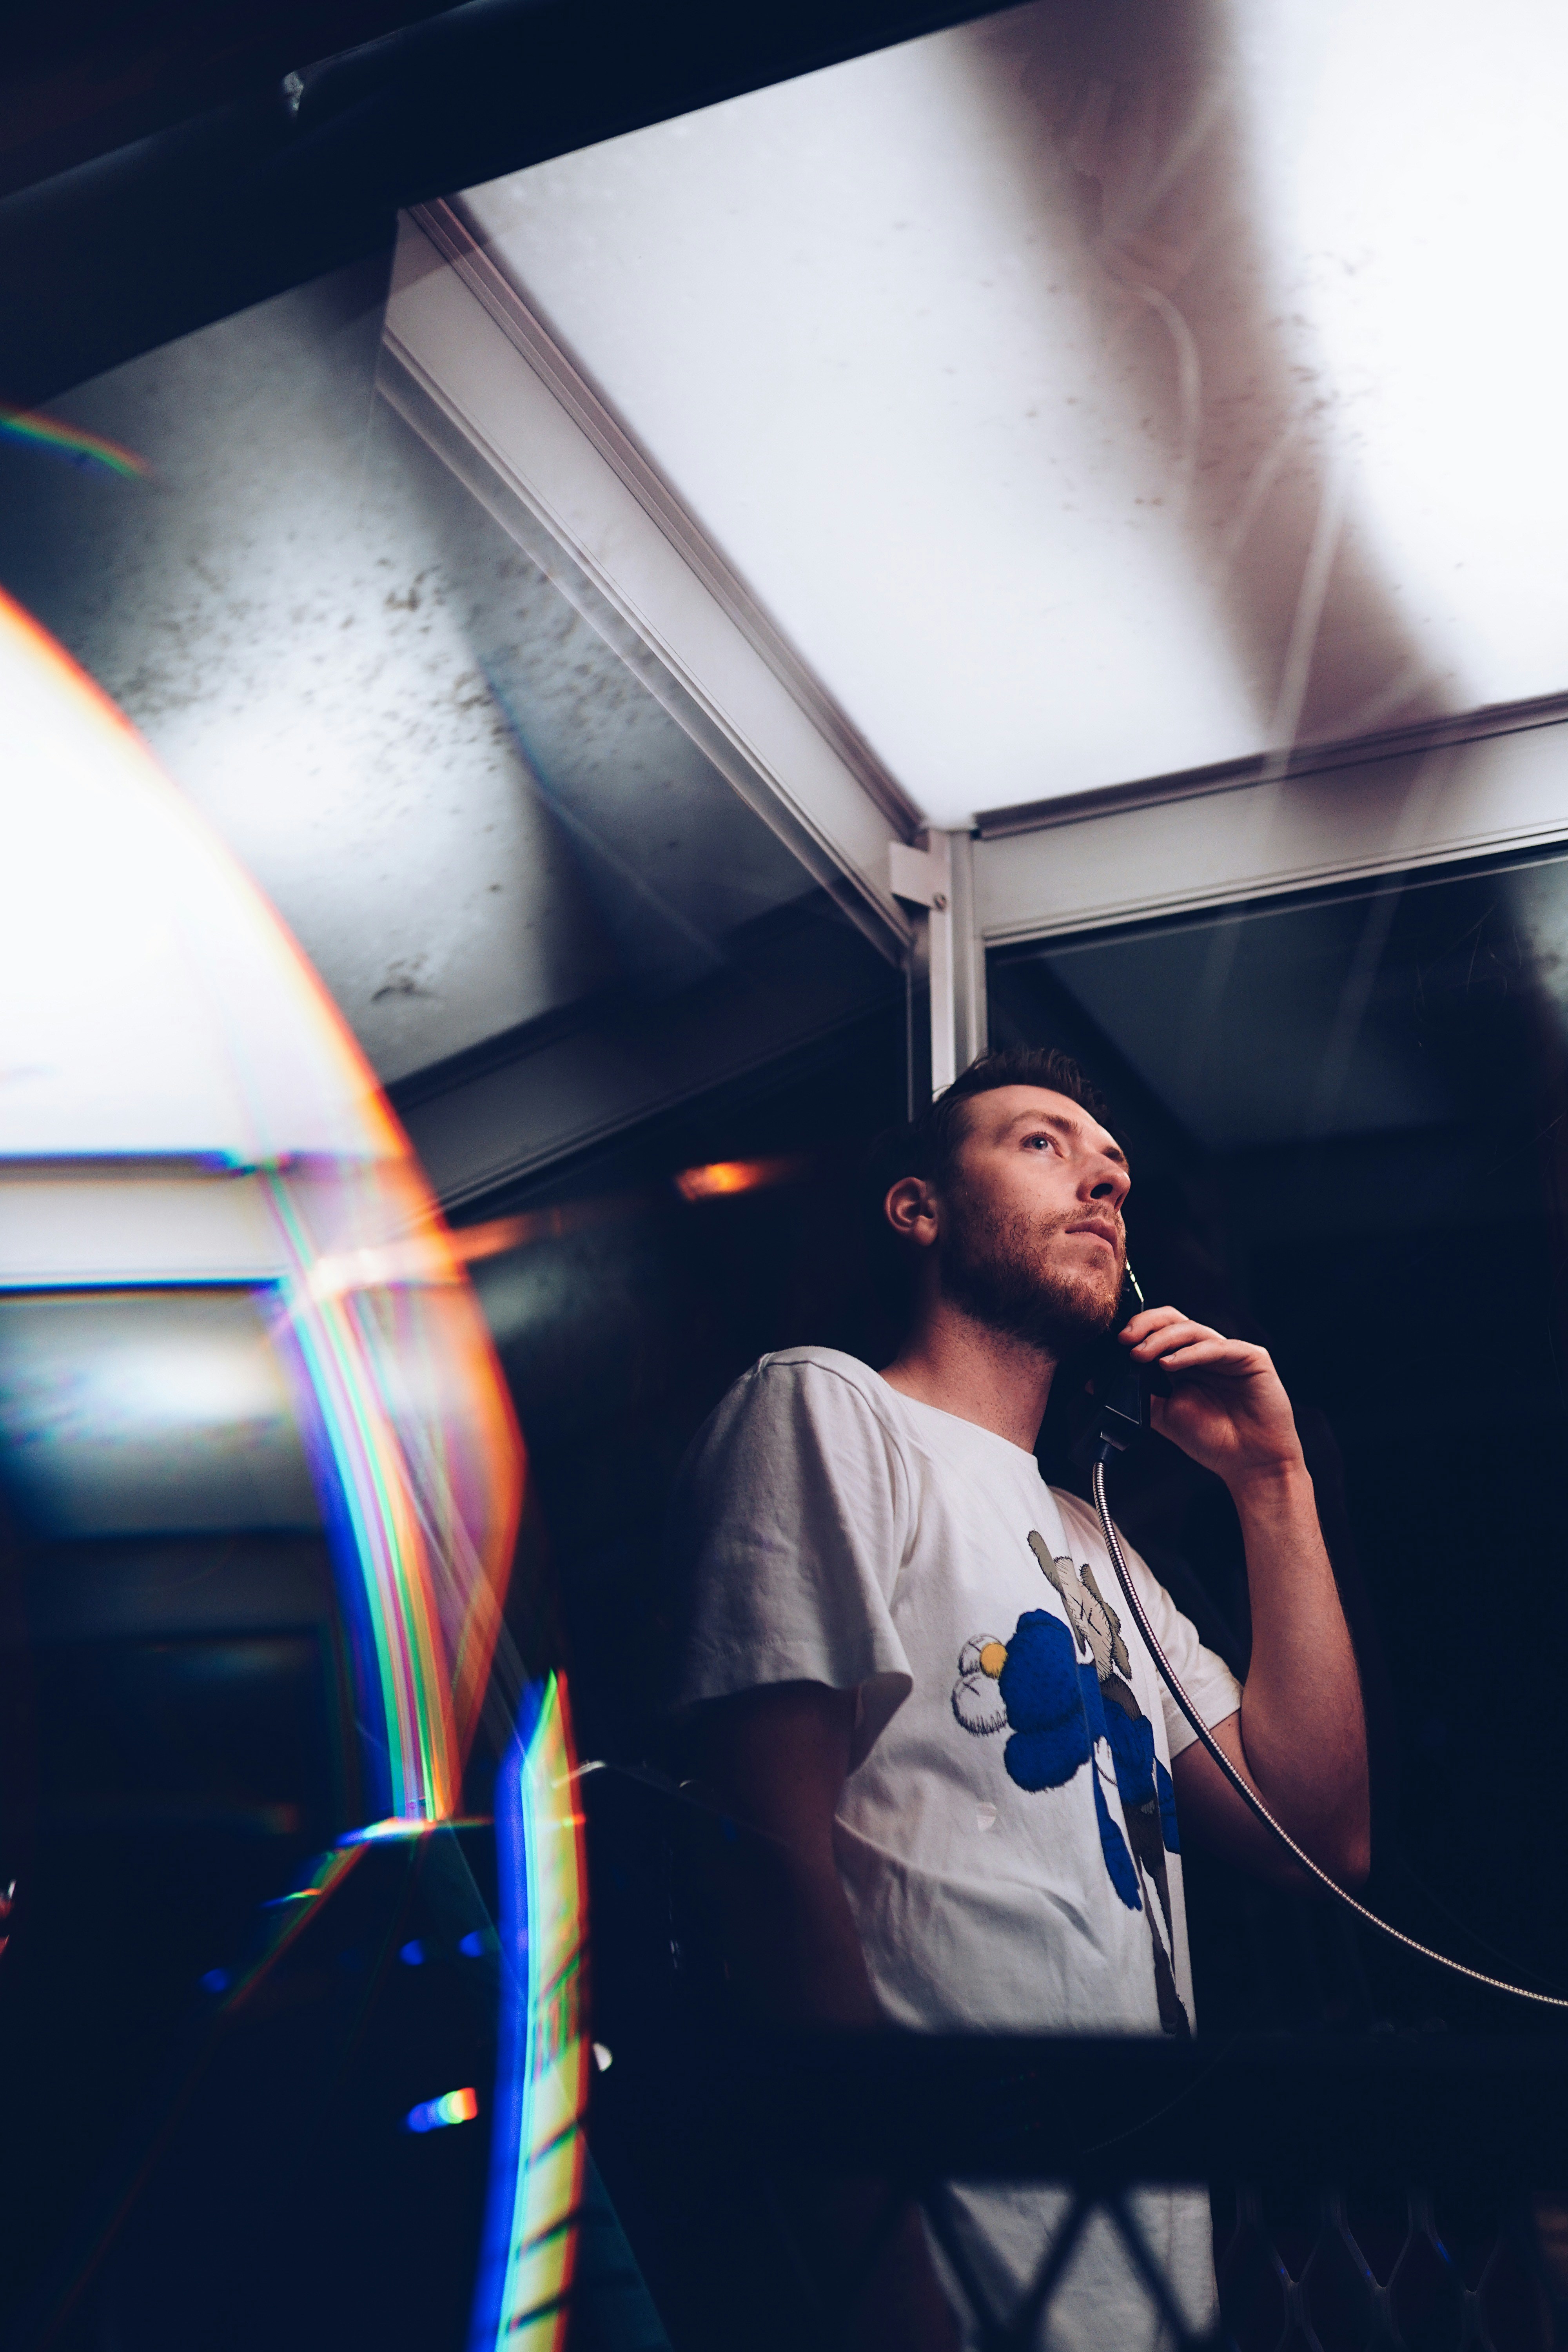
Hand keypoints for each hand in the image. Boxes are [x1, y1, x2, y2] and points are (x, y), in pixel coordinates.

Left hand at [1120, 1306, 1304, 1489]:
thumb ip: (1139, 1395)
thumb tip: (1099, 1384)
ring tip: (1141, 1355)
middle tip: (1125, 1340)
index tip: (1116, 1343)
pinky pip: (1218, 1347)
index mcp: (1185, 1362)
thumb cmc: (1214, 1440)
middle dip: (1146, 1325)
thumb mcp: (1165, 1415)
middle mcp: (1205, 1353)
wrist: (1250, 1464)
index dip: (1138, 1330)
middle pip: (1174, 1321)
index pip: (1159, 1331)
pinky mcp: (1251, 1358)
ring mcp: (1229, 1353)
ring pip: (1192, 1330)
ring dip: (1162, 1340)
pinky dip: (1191, 1353)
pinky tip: (1170, 1363)